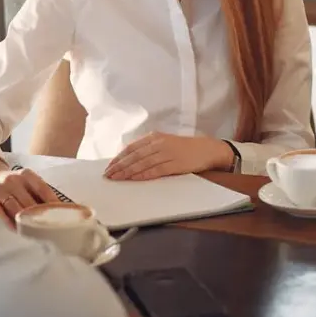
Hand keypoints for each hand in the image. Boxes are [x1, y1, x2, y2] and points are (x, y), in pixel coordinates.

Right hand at [0, 156, 60, 228]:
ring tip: (36, 233)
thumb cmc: (12, 182)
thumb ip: (40, 192)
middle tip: (51, 229)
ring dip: (25, 222)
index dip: (52, 203)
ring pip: (15, 209)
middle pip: (29, 202)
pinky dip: (9, 223)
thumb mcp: (26, 180)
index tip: (62, 215)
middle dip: (40, 216)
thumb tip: (60, 209)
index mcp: (26, 174)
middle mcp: (12, 180)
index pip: (42, 189)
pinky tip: (17, 230)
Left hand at [104, 133, 233, 180]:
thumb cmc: (184, 148)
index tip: (109, 166)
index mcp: (154, 137)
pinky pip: (156, 170)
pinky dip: (143, 175)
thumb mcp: (164, 143)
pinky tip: (134, 179)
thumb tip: (129, 159)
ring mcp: (167, 153)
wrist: (207, 149)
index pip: (131, 148)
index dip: (119, 158)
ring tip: (117, 179)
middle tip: (108, 175)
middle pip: (134, 156)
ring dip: (128, 172)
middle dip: (120, 166)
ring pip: (143, 163)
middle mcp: (159, 144)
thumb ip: (148, 149)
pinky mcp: (175, 164)